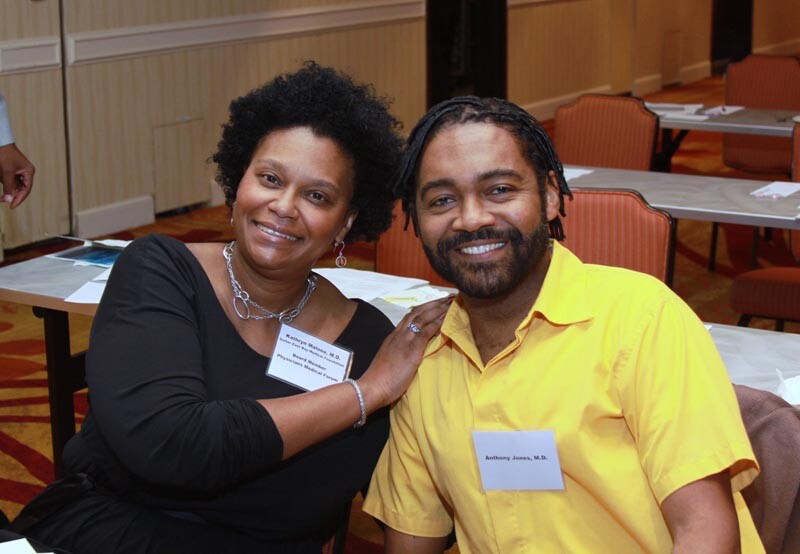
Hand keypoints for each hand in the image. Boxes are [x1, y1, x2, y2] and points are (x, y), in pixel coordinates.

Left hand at [0, 143, 34, 208]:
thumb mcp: (6, 172)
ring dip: (7, 187)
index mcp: (29, 172)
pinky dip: (4, 182)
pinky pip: (9, 180)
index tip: (12, 206)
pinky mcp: (12, 170)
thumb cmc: (5, 155)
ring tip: (1, 181)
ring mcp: (19, 171)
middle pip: (21, 189)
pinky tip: (1, 177)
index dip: (19, 199)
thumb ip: (8, 186)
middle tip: (2, 200)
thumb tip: (9, 200)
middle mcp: (26, 173)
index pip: (26, 189)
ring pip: (14, 185)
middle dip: (11, 194)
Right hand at [359, 295, 453, 409]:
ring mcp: (404, 340)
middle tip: (447, 297)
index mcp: (393, 336)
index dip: (424, 308)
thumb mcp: (391, 360)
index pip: (410, 316)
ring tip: (451, 302)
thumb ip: (399, 352)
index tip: (436, 303)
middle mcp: (398, 334)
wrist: (372, 387)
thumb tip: (409, 352)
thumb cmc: (380, 379)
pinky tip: (446, 317)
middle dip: (434, 303)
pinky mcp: (411, 350)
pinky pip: (426, 331)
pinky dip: (437, 322)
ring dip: (438, 308)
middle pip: (417, 312)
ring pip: (422, 317)